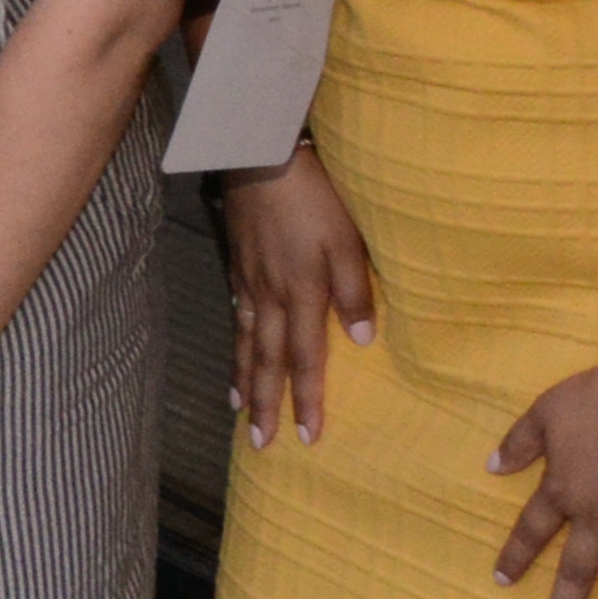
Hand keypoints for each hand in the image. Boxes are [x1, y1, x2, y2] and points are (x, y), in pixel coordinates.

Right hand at [221, 140, 376, 446]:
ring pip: (245, 341)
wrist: (260, 155)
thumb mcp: (348, 239)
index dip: (307, 400)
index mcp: (302, 294)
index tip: (308, 437)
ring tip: (240, 410)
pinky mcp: (239, 262)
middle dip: (266, 404)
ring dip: (244, 380)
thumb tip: (362, 342)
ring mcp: (250, 280)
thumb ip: (355, 291)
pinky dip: (235, 340)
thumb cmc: (314, 196)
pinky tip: (236, 349)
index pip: (305, 359)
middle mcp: (271, 296)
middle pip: (267, 360)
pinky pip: (236, 314)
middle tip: (261, 443)